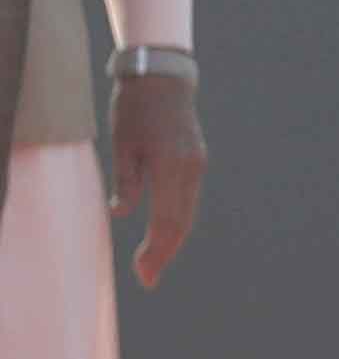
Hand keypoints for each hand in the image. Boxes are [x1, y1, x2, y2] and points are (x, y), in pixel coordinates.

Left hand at [108, 72, 204, 289]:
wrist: (163, 79)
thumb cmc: (135, 109)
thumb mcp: (123, 143)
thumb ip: (127, 180)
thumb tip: (121, 213)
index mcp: (172, 166)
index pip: (167, 220)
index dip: (156, 252)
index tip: (144, 276)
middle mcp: (191, 168)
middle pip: (182, 222)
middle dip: (165, 253)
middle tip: (148, 279)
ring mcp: (197, 164)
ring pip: (188, 212)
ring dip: (172, 240)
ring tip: (154, 262)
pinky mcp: (196, 161)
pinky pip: (189, 199)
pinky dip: (178, 221)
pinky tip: (165, 232)